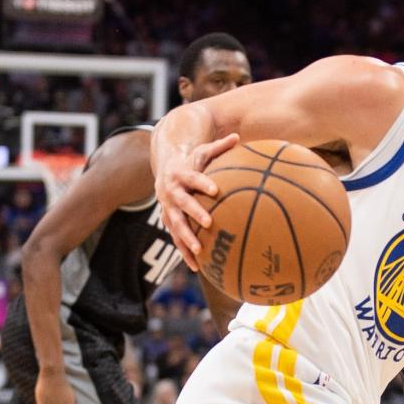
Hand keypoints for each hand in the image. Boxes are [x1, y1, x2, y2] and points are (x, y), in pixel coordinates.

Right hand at [154, 134, 238, 269]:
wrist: (165, 171)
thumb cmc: (190, 162)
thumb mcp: (202, 151)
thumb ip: (219, 147)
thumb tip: (238, 136)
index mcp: (181, 175)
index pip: (192, 178)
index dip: (202, 183)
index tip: (214, 190)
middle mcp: (172, 192)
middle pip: (182, 204)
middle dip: (194, 213)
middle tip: (209, 222)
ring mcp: (168, 209)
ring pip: (176, 225)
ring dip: (186, 237)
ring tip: (199, 249)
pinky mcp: (168, 222)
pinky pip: (175, 239)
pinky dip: (184, 252)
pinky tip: (196, 266)